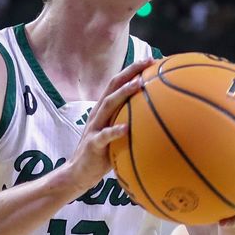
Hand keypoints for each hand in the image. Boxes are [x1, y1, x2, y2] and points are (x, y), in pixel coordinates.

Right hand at [64, 59, 154, 193]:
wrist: (78, 173)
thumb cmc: (103, 153)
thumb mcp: (117, 134)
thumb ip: (130, 122)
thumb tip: (156, 118)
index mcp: (104, 108)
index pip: (118, 83)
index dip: (133, 70)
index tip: (152, 61)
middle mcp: (98, 113)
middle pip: (113, 86)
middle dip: (131, 72)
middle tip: (149, 63)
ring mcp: (94, 127)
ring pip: (108, 105)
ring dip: (123, 93)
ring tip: (139, 84)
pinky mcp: (93, 144)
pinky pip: (104, 136)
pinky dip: (115, 131)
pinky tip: (127, 128)